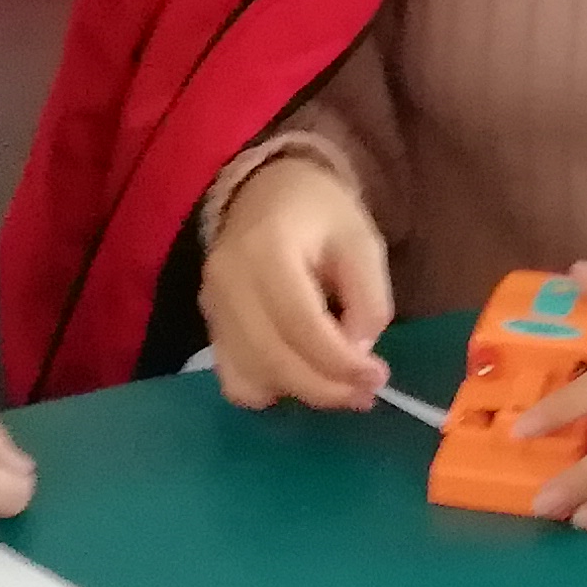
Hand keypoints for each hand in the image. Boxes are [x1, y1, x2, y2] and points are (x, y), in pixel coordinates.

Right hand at [202, 154, 393, 411]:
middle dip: (326, 388)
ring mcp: (212, 308)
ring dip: (302, 392)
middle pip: (272, 358)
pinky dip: (270, 390)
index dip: (339, 362)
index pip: (299, 323)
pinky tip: (302, 377)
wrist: (264, 192)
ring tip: (341, 385)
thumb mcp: (362, 241)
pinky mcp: (210, 327)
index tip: (376, 379)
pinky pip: (234, 379)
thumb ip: (369, 298)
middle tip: (366, 393)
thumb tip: (358, 354)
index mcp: (266, 249)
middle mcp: (227, 282)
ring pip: (251, 378)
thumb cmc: (319, 213)